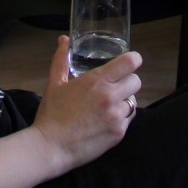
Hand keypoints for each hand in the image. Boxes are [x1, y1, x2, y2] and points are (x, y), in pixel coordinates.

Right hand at [30, 37, 141, 170]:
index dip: (133, 59)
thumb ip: (61, 59)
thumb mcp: (54, 83)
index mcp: (97, 80)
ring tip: (109, 105)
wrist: (51, 147)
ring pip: (134, 101)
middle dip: (128, 81)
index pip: (130, 62)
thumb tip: (64, 40)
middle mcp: (110, 96)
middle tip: (116, 86)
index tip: (129, 62)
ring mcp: (116, 116)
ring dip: (125, 101)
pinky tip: (106, 120)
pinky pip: (128, 120)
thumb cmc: (52, 113)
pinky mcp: (119, 133)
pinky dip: (121, 118)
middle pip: (136, 81)